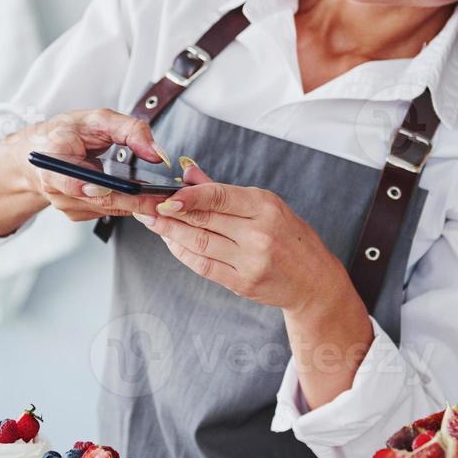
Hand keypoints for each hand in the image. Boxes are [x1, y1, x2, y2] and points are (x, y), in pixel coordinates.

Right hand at [12, 109, 169, 223]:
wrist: (43, 151)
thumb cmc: (68, 133)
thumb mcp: (98, 118)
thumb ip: (130, 129)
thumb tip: (156, 153)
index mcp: (53, 158)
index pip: (69, 181)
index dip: (90, 187)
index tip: (108, 188)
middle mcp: (55, 187)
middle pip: (99, 199)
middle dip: (134, 200)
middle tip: (163, 198)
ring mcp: (65, 204)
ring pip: (107, 208)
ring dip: (133, 203)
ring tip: (157, 193)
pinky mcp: (75, 213)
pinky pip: (106, 211)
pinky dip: (123, 203)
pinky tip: (134, 194)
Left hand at [133, 159, 352, 312]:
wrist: (314, 281)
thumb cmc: (291, 239)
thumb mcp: (267, 206)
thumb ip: (225, 192)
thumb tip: (188, 174)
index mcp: (266, 206)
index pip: (219, 196)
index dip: (186, 196)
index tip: (161, 195)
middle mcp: (259, 233)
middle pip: (204, 219)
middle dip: (168, 211)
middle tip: (143, 204)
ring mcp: (251, 260)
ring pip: (199, 242)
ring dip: (169, 232)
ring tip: (149, 220)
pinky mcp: (243, 283)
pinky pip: (204, 265)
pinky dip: (182, 252)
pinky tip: (169, 241)